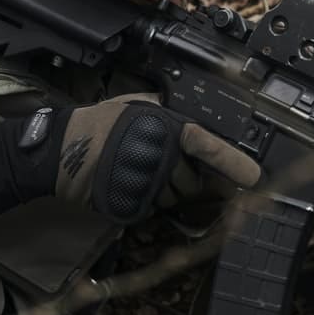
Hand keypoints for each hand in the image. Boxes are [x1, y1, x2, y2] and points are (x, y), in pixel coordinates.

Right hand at [54, 94, 260, 222]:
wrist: (59, 150)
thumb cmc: (96, 125)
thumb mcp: (132, 104)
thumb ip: (161, 107)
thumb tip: (183, 110)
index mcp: (164, 128)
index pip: (207, 145)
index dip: (232, 161)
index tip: (254, 175)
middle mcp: (161, 157)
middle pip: (192, 182)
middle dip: (183, 178)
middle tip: (158, 164)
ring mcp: (147, 184)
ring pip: (174, 199)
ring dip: (163, 191)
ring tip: (137, 171)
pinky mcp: (133, 206)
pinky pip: (151, 210)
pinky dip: (144, 201)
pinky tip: (128, 184)